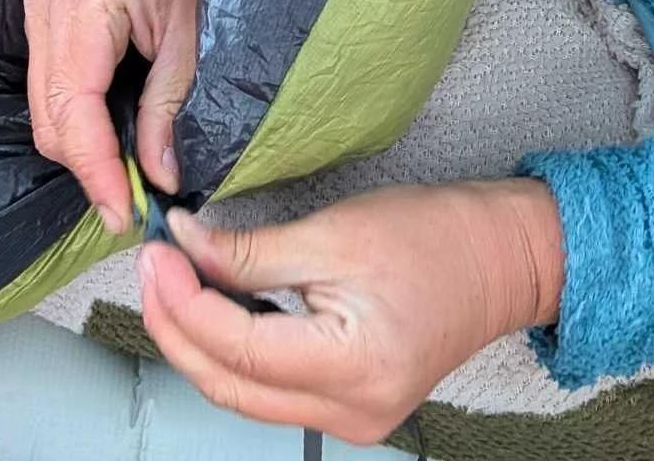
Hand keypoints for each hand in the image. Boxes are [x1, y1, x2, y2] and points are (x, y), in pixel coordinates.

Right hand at [23, 0, 211, 232]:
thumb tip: (159, 178)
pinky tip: (112, 136)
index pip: (73, 102)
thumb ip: (172, 108)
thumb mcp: (197, 38)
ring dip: (81, 147)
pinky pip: (49, 86)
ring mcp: (40, 4)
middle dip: (87, 164)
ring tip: (126, 177)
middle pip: (49, 113)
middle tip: (130, 204)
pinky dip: (77, 119)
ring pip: (43, 106)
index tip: (120, 211)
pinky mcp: (45, 15)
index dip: (94, 166)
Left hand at [137, 179, 565, 445]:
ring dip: (199, 342)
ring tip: (171, 283)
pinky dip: (235, 352)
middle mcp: (351, 411)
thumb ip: (252, 252)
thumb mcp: (336, 233)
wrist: (503, 261)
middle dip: (176, 326)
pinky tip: (214, 310)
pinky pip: (271, 391)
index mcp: (353, 367)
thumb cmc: (437, 237)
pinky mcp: (349, 408)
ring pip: (244, 395)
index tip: (156, 254)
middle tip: (150, 267)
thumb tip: (184, 248)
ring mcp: (351, 419)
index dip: (184, 301)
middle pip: (229, 384)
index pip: (237, 346)